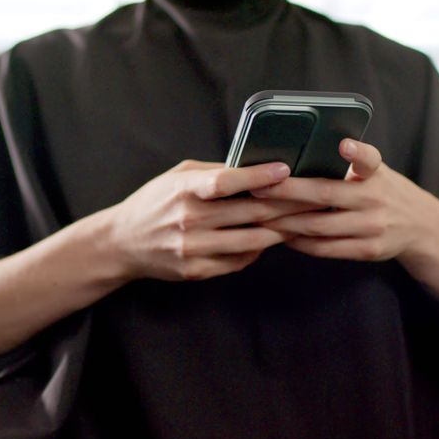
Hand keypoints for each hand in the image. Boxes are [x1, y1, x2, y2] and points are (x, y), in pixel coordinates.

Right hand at [104, 160, 322, 281]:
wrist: (122, 243)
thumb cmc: (154, 203)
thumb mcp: (176, 177)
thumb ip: (213, 173)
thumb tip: (255, 167)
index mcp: (184, 190)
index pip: (226, 182)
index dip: (258, 175)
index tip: (286, 170)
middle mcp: (188, 220)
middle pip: (249, 212)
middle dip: (286, 205)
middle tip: (316, 198)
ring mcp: (192, 248)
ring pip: (251, 240)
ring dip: (281, 231)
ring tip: (303, 222)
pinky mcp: (196, 271)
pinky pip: (238, 261)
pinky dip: (257, 251)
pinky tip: (269, 241)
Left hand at [252, 139, 438, 264]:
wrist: (421, 226)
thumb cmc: (382, 191)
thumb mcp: (375, 172)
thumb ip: (348, 165)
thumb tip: (297, 156)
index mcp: (376, 174)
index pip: (370, 159)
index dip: (357, 152)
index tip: (344, 145)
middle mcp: (376, 199)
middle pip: (325, 195)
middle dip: (287, 191)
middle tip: (257, 188)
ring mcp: (373, 227)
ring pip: (319, 226)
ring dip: (285, 221)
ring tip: (260, 214)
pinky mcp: (369, 250)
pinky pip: (326, 248)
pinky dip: (300, 242)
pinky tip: (282, 234)